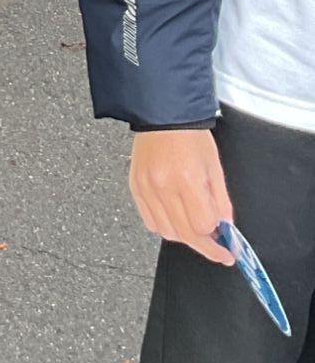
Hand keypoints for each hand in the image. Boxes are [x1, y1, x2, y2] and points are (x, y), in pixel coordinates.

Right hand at [130, 129, 234, 264]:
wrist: (162, 114)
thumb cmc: (189, 135)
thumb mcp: (214, 167)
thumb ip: (221, 201)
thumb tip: (226, 229)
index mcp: (187, 179)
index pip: (203, 226)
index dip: (218, 241)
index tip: (228, 247)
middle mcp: (163, 186)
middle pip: (185, 234)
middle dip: (205, 246)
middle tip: (217, 247)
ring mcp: (146, 188)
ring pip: (166, 232)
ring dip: (184, 235)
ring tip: (195, 226)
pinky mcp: (135, 187)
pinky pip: (149, 221)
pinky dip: (165, 225)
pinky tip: (176, 216)